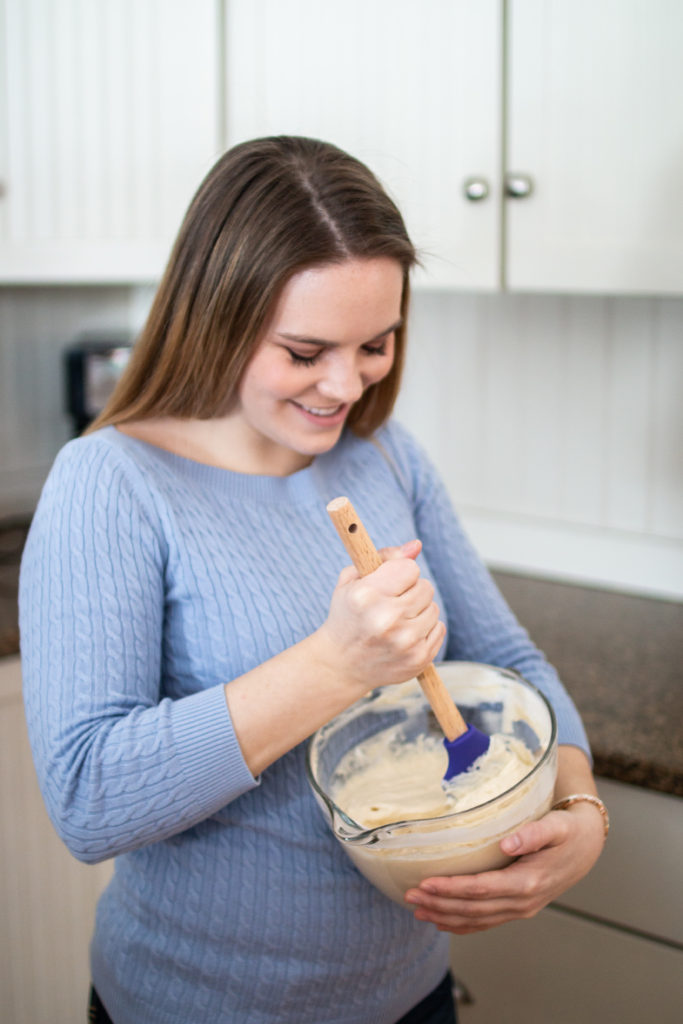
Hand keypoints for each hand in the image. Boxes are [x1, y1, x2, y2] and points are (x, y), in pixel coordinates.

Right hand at [318, 539, 445, 694]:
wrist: (340, 665)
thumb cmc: (346, 616)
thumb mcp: (352, 580)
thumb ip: (384, 557)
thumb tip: (416, 545)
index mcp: (366, 595)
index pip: (410, 568)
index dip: (400, 572)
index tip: (389, 582)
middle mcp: (386, 619)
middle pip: (425, 587)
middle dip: (410, 591)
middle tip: (391, 603)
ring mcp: (405, 642)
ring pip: (434, 608)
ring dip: (419, 611)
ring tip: (396, 621)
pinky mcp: (418, 659)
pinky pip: (439, 629)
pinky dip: (425, 629)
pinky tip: (404, 635)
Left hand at [404, 799, 605, 933]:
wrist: (587, 846)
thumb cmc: (569, 831)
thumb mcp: (557, 826)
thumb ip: (533, 833)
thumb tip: (507, 842)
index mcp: (529, 882)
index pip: (482, 889)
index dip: (452, 888)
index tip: (426, 882)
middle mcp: (524, 902)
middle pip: (474, 908)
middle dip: (440, 904)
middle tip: (411, 895)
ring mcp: (521, 908)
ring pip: (477, 919)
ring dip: (446, 916)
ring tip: (418, 910)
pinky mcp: (518, 907)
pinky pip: (486, 922)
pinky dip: (462, 925)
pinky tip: (442, 922)